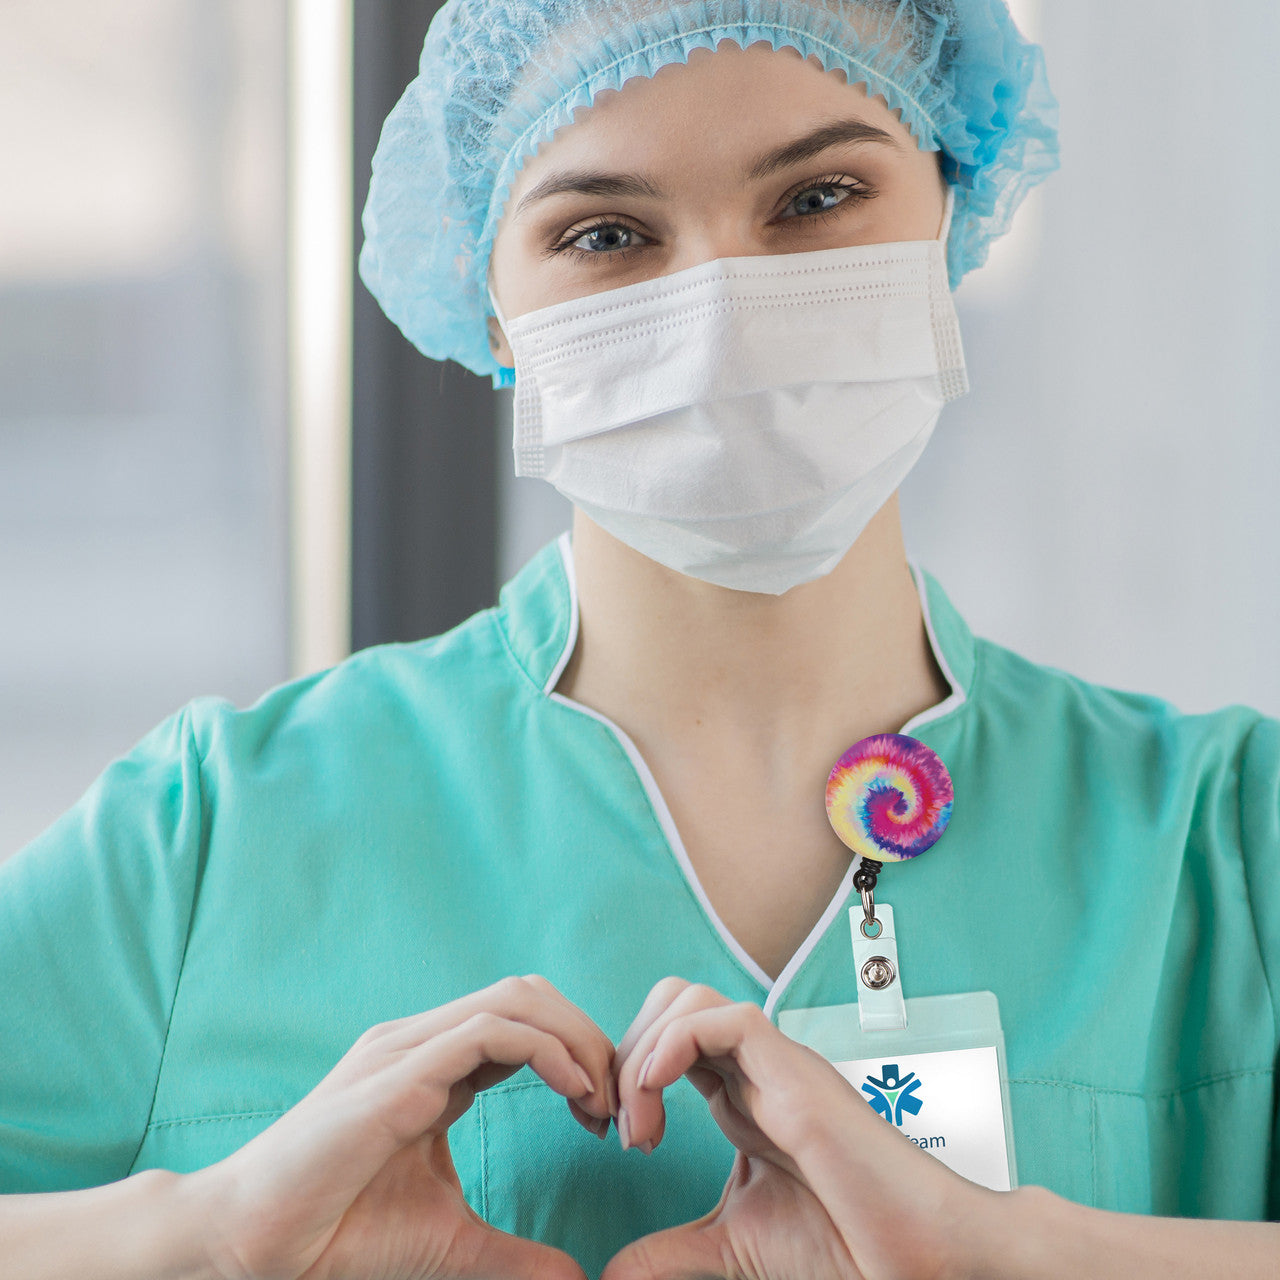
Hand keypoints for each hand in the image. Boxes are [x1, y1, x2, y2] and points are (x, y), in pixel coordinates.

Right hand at [189, 975, 617, 1279]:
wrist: (249, 1245)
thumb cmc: (336, 1236)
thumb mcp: (447, 1239)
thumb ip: (509, 1252)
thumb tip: (572, 1278)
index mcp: (434, 1064)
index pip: (526, 1023)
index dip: (579, 1057)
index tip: (609, 1118)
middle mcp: (423, 1041)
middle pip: (531, 995)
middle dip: (589, 1037)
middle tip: (621, 1104)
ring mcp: (407, 1047)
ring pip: (517, 998)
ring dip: (578, 1040)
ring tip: (604, 1101)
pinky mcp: (397, 1071)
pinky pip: (491, 1031)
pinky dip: (547, 1051)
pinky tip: (576, 1094)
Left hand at [601, 979, 988, 1279]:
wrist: (909, 1258)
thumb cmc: (842, 1244)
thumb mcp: (731, 1244)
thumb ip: (671, 1251)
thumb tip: (613, 1272)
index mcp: (740, 1095)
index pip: (666, 1040)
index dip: (625, 1070)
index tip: (611, 1134)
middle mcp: (754, 1069)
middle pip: (670, 1004)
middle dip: (624, 1048)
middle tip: (616, 1122)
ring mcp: (775, 1064)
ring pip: (690, 999)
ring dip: (642, 1049)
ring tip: (639, 1124)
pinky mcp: (795, 1070)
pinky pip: (723, 1018)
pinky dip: (672, 1045)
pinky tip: (656, 1099)